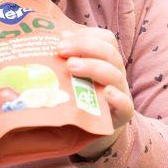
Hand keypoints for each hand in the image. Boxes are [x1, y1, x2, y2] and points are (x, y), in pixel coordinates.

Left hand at [57, 27, 134, 158]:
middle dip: (84, 46)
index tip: (62, 37)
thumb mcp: (71, 78)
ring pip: (115, 74)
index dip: (86, 35)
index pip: (105, 39)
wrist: (93, 132)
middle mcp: (116, 73)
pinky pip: (126, 105)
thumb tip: (41, 45)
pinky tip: (106, 94)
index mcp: (105, 60)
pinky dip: (117, 98)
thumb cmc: (78, 100)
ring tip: (72, 67)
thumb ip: (62, 62)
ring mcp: (121, 93)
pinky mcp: (122, 115)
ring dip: (93, 67)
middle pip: (109, 52)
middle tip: (61, 50)